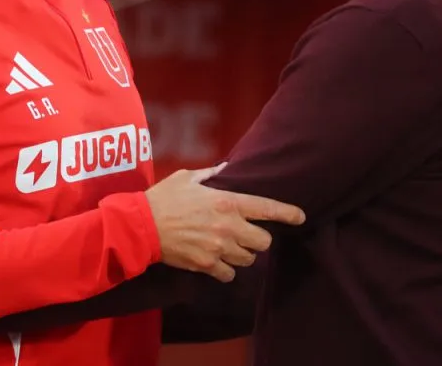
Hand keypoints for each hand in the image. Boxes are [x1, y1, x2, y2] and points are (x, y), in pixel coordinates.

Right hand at [145, 165, 305, 282]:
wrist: (141, 226)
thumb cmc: (163, 198)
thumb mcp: (187, 178)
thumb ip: (210, 174)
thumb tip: (226, 167)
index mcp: (227, 202)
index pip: (267, 208)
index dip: (288, 213)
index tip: (300, 217)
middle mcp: (229, 226)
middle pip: (263, 242)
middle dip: (258, 239)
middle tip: (246, 235)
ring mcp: (219, 248)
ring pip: (248, 259)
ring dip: (242, 254)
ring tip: (229, 247)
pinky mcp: (207, 265)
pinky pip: (229, 274)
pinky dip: (226, 270)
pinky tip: (217, 262)